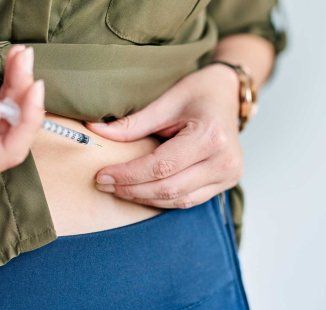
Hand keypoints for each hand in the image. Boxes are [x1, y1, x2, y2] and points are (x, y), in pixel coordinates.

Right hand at [0, 45, 44, 190]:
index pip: (9, 152)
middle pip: (16, 133)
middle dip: (23, 96)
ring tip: (20, 56)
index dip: (27, 121)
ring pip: (16, 119)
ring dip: (21, 86)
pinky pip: (10, 110)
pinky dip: (15, 85)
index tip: (34, 87)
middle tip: (23, 61)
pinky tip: (17, 62)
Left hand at [87, 64, 243, 208]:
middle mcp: (224, 160)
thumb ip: (133, 123)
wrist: (228, 94)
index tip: (102, 175)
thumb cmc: (199, 92)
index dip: (128, 175)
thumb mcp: (166, 101)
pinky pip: (189, 200)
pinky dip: (163, 199)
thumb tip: (96, 132)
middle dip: (132, 190)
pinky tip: (142, 192)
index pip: (161, 166)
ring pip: (179, 200)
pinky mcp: (227, 182)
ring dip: (145, 198)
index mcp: (210, 136)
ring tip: (119, 189)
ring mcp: (229, 175)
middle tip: (104, 185)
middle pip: (169, 188)